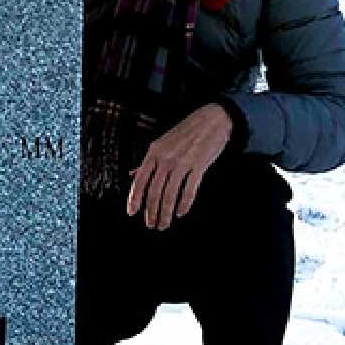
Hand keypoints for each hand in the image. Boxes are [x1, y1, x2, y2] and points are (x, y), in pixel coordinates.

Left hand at [127, 105, 232, 229]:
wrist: (212, 119)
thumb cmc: (185, 132)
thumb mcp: (161, 144)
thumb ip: (147, 161)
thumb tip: (132, 175)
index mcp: (154, 152)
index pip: (140, 179)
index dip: (134, 198)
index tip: (132, 213)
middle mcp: (165, 158)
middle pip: (154, 191)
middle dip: (151, 211)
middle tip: (151, 225)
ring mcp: (182, 162)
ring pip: (170, 194)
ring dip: (165, 212)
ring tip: (164, 224)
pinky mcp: (199, 165)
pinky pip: (189, 189)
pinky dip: (184, 204)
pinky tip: (180, 212)